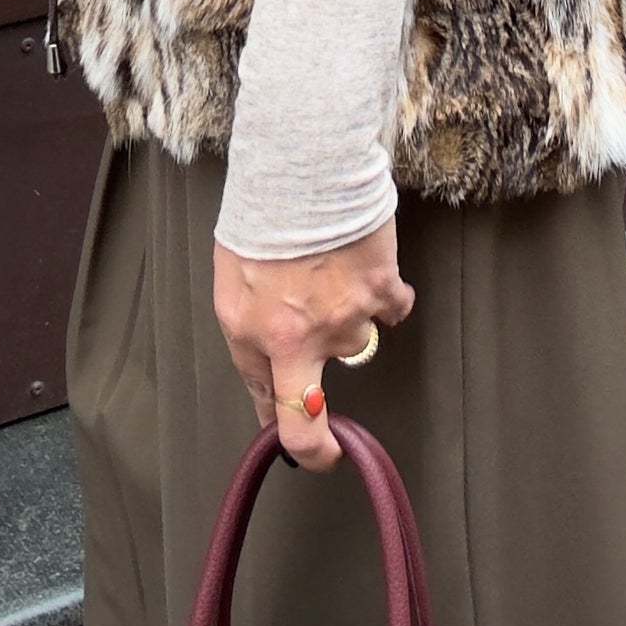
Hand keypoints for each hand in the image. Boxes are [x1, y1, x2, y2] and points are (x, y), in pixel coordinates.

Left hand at [213, 220, 414, 471]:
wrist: (299, 169)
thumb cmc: (260, 224)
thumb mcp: (232, 294)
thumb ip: (251, 344)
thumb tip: (269, 389)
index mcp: (259, 337)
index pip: (279, 417)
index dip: (299, 447)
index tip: (311, 455)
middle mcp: (303, 336)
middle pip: (316, 394)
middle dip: (318, 430)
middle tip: (322, 441)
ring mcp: (347, 316)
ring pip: (354, 340)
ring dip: (344, 319)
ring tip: (327, 277)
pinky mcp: (382, 289)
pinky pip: (393, 308)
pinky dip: (386, 295)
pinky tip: (367, 269)